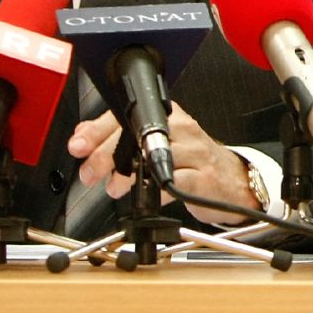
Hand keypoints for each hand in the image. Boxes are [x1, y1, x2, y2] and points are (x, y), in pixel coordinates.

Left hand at [66, 104, 256, 224]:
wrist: (233, 181)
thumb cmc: (193, 161)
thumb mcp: (157, 143)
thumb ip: (120, 137)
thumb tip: (85, 135)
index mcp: (168, 114)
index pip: (127, 115)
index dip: (98, 131)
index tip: (79, 145)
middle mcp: (181, 128)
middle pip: (137, 134)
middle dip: (105, 155)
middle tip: (90, 173)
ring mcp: (194, 152)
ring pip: (151, 158)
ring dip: (124, 175)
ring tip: (113, 187)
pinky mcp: (201, 178)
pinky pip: (170, 184)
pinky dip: (152, 192)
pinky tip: (142, 198)